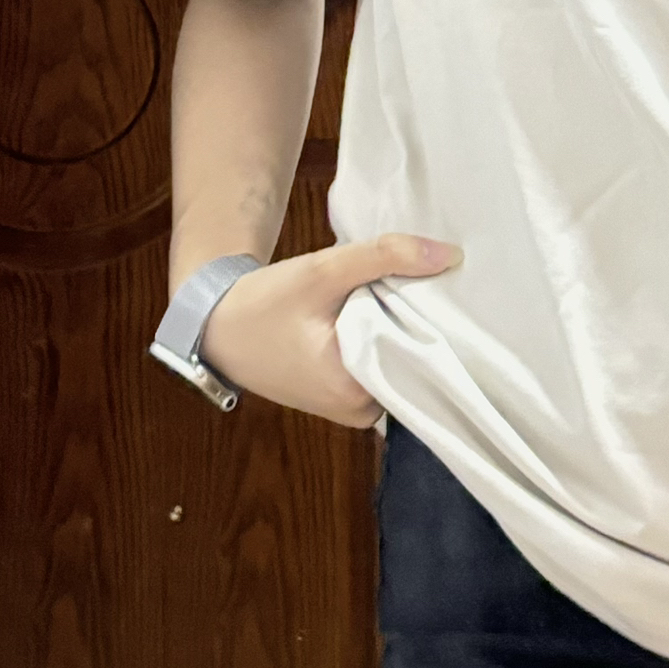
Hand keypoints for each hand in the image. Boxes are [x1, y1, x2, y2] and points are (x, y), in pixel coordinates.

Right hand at [196, 234, 460, 426]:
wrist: (218, 326)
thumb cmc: (265, 303)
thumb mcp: (324, 271)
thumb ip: (385, 256)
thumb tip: (449, 255)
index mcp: (355, 392)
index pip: (423, 358)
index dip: (438, 320)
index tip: (450, 290)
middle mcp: (359, 412)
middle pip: (413, 363)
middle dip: (421, 324)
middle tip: (433, 285)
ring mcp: (351, 409)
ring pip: (397, 364)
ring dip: (401, 330)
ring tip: (409, 293)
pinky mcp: (343, 396)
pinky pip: (380, 367)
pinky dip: (384, 339)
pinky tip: (387, 311)